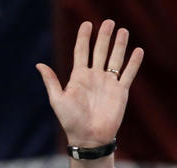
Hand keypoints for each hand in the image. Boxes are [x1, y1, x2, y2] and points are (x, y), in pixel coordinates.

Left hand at [36, 19, 143, 147]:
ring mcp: (108, 83)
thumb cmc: (71, 121)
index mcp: (78, 77)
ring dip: (119, 45)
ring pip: (115, 59)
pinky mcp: (120, 92)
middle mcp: (94, 77)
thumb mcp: (57, 99)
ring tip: (123, 30)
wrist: (89, 138)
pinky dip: (133, 63)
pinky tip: (137, 50)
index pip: (81, 51)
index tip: (86, 24)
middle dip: (104, 36)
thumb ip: (51, 81)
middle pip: (100, 51)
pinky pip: (128, 73)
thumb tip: (39, 64)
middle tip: (108, 22)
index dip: (84, 37)